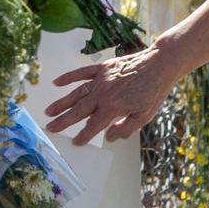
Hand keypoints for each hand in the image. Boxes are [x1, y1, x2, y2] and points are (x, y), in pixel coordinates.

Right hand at [44, 42, 181, 144]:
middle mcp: (103, 94)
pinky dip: (69, 77)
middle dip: (63, 121)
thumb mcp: (144, 116)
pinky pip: (82, 73)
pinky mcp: (102, 68)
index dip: (83, 136)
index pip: (93, 126)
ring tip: (48, 111)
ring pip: (76, 93)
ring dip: (62, 103)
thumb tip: (109, 137)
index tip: (75, 143)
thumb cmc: (153, 92)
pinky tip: (57, 83)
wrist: (159, 64)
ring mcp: (101, 80)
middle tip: (50, 128)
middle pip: (79, 110)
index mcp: (112, 108)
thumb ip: (125, 128)